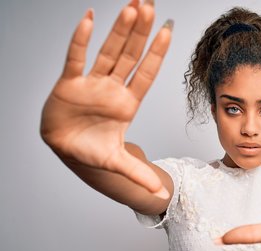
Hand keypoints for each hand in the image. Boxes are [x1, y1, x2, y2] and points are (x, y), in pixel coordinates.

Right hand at [40, 0, 172, 194]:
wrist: (66, 149)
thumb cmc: (93, 150)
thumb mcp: (118, 162)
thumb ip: (139, 174)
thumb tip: (162, 195)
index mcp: (127, 103)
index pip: (146, 74)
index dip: (156, 54)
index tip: (168, 31)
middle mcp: (112, 88)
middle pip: (130, 56)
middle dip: (140, 33)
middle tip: (151, 7)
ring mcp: (92, 84)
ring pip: (108, 52)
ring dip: (119, 31)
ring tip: (132, 7)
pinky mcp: (69, 84)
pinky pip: (75, 58)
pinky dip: (81, 40)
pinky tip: (90, 19)